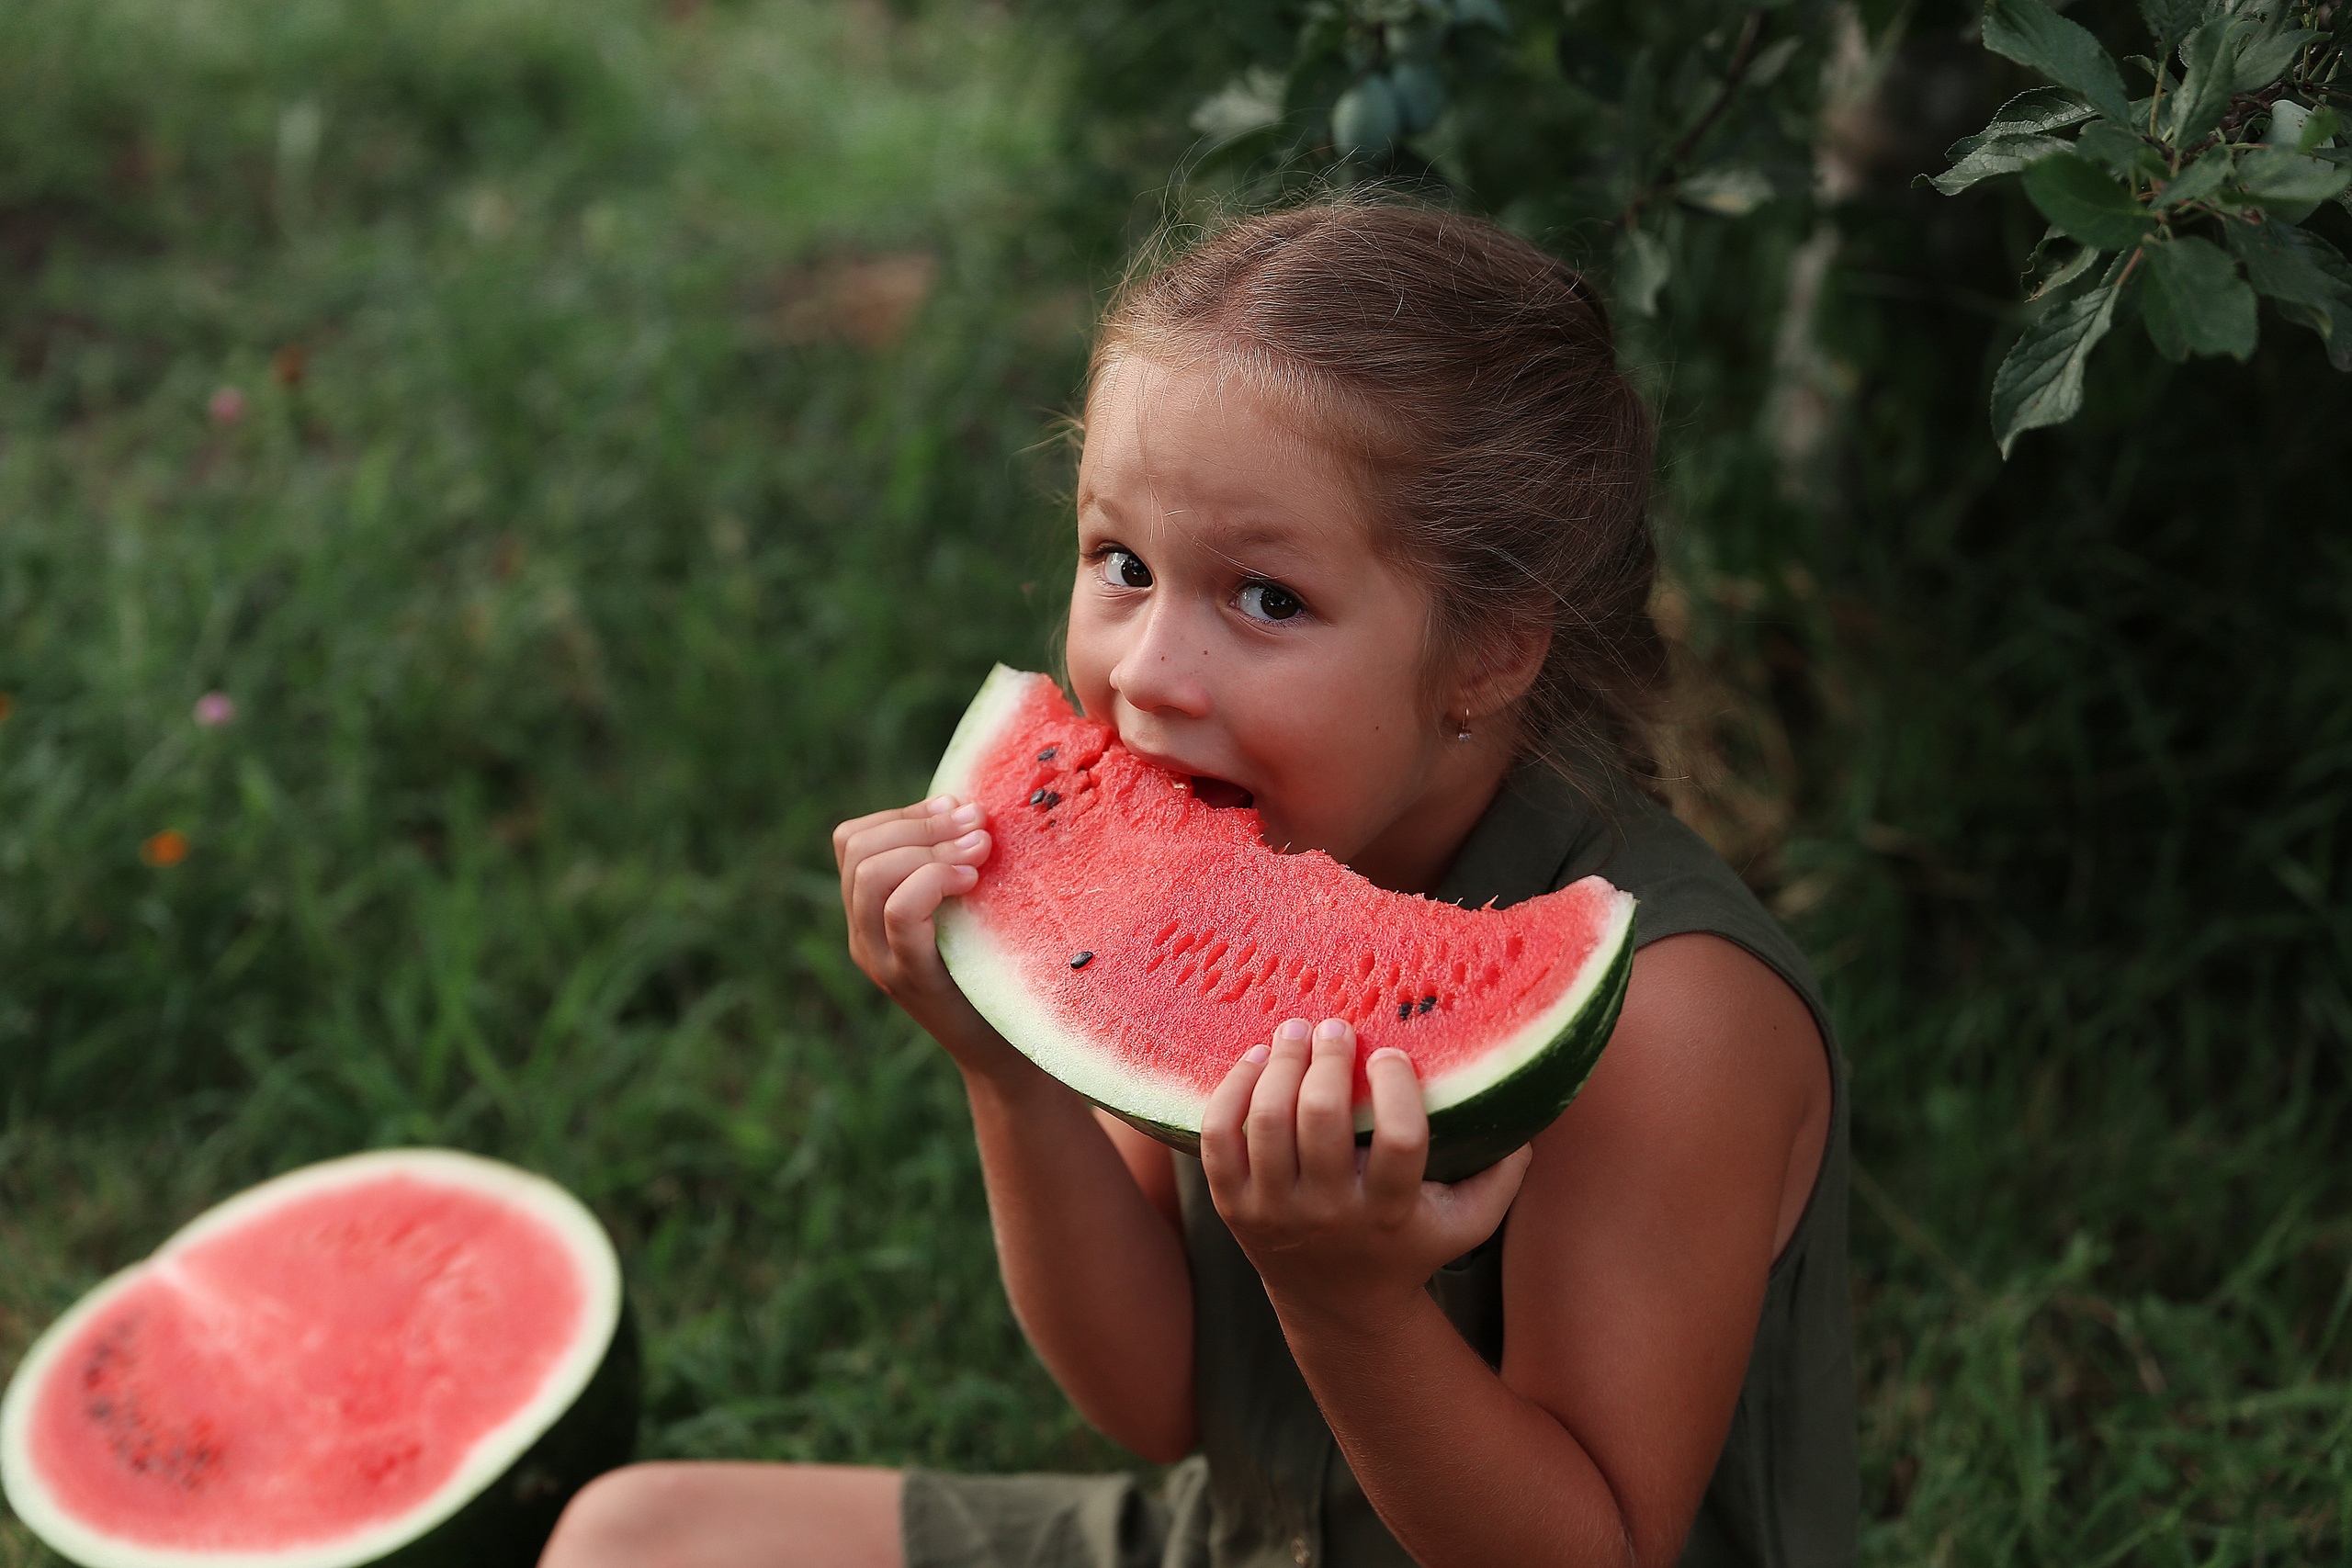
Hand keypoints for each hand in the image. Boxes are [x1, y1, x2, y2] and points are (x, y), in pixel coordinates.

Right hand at [833, 795, 1025, 1077]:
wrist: (1009, 1053)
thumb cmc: (998, 971)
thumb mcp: (970, 908)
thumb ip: (955, 866)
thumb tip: (967, 805)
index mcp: (869, 912)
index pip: (854, 839)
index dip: (905, 812)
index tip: (960, 807)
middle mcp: (862, 935)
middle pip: (858, 848)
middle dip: (921, 823)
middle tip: (978, 825)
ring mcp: (880, 959)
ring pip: (870, 874)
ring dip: (931, 847)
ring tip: (980, 849)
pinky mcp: (910, 978)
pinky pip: (899, 913)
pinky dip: (934, 881)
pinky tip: (973, 880)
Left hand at [1200, 1017, 1532, 1329]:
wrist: (1337, 1306)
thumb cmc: (1408, 1247)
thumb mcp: (1466, 1225)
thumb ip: (1502, 1177)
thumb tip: (1533, 1120)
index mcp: (1389, 1214)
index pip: (1397, 1142)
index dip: (1394, 1088)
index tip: (1391, 1055)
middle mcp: (1329, 1214)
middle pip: (1320, 1121)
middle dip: (1328, 1061)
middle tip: (1336, 1028)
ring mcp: (1274, 1212)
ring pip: (1266, 1123)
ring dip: (1279, 1065)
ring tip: (1295, 1032)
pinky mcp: (1233, 1207)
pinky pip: (1219, 1141)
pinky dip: (1230, 1093)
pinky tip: (1253, 1063)